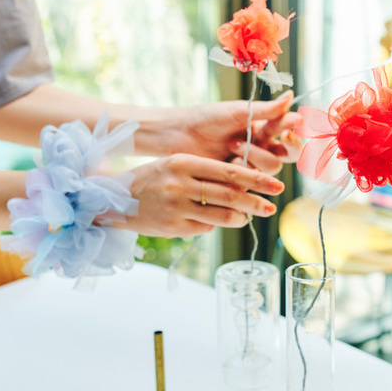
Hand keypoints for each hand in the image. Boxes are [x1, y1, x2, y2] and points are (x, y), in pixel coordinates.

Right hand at [122, 154, 284, 237]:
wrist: (115, 199)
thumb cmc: (153, 179)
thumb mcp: (176, 165)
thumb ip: (207, 173)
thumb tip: (243, 187)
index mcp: (184, 162)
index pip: (230, 172)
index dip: (257, 179)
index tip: (276, 185)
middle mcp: (181, 184)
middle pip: (231, 196)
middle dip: (256, 202)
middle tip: (271, 207)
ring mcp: (177, 208)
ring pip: (223, 216)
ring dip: (240, 218)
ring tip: (247, 216)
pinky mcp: (174, 228)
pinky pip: (206, 228)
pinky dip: (216, 225)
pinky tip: (215, 220)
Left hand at [141, 91, 302, 173]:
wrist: (178, 136)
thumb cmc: (206, 118)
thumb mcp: (238, 111)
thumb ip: (266, 110)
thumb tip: (291, 96)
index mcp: (263, 129)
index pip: (290, 131)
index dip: (296, 128)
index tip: (295, 121)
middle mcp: (261, 149)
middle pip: (289, 154)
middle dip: (290, 145)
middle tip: (283, 137)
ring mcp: (251, 166)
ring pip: (272, 167)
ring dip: (256, 154)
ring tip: (233, 143)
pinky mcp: (239, 182)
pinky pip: (253, 180)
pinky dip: (243, 167)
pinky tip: (228, 158)